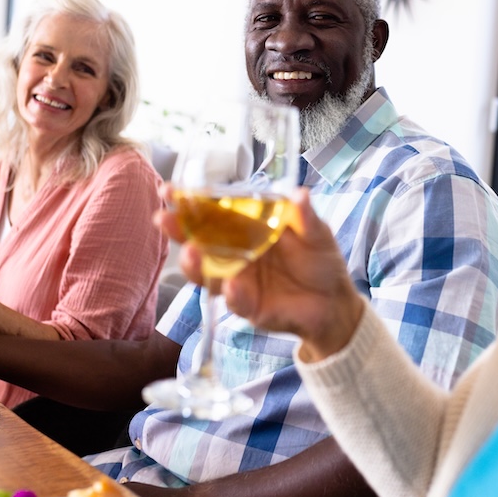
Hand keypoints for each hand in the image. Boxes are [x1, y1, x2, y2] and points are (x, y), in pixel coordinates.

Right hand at [155, 186, 364, 361]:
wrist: (334, 301)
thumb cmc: (319, 260)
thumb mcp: (316, 232)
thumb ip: (305, 217)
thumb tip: (300, 194)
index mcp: (245, 228)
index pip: (211, 212)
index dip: (189, 201)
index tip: (169, 190)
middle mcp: (234, 253)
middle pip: (198, 241)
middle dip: (178, 230)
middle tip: (163, 218)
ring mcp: (237, 280)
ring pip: (207, 273)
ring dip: (196, 264)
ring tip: (191, 252)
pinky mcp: (249, 306)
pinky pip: (236, 300)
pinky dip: (234, 293)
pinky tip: (234, 284)